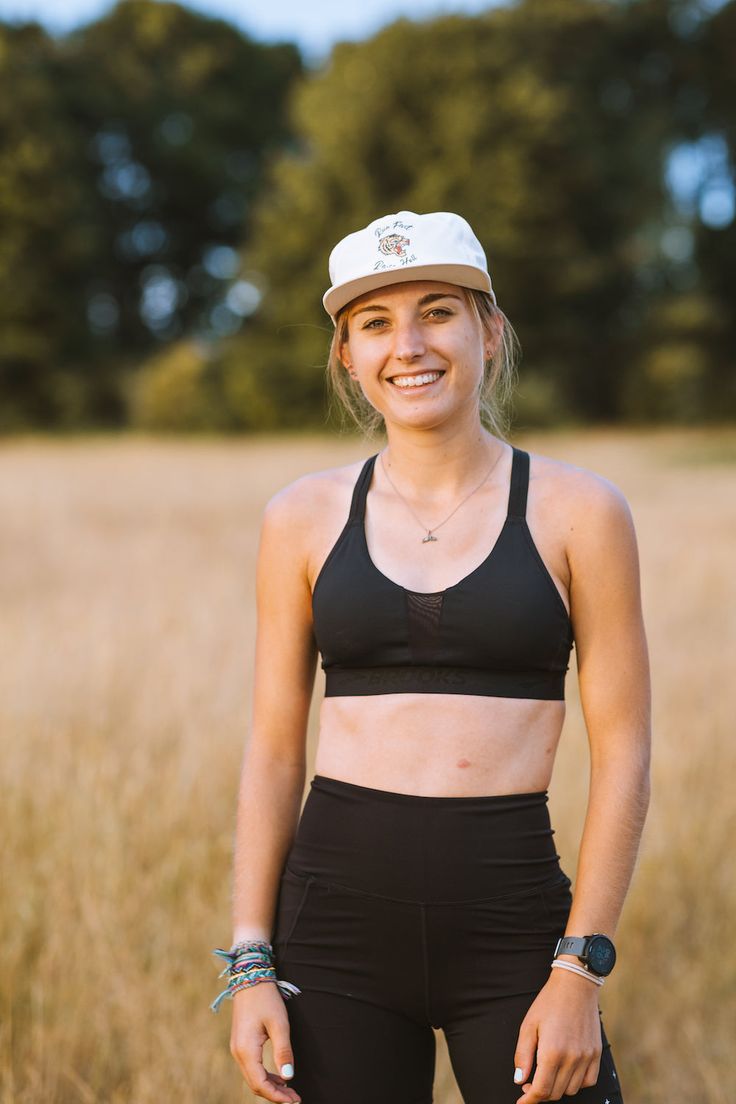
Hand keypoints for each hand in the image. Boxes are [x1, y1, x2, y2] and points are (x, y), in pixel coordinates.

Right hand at [229, 981, 301, 1102]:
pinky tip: (279, 1077)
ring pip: (253, 1078)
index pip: (260, 1084)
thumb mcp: (279, 1024)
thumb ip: (283, 1051)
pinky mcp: (241, 1044)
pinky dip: (265, 1076)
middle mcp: (238, 1053)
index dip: (276, 1096)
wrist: (250, 978)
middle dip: (275, 1095)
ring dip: (270, 1087)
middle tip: (295, 1099)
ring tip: (290, 1091)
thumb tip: (288, 1077)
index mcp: (246, 1050)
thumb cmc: (266, 999)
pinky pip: (252, 1068)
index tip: (294, 1101)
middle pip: (255, 1084)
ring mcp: (238, 1049)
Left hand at [513, 969, 602, 1100]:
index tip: (522, 1102)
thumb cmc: (549, 1003)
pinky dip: (576, 1083)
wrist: (575, 985)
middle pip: (555, 1093)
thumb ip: (523, 1056)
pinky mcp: (596, 1054)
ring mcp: (586, 1057)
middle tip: (529, 1083)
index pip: (541, 1090)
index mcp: (552, 1052)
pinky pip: (588, 1081)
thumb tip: (519, 1080)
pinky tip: (566, 1072)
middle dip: (540, 1093)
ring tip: (547, 1074)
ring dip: (557, 1088)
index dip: (529, 1101)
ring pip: (571, 1090)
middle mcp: (571, 1059)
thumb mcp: (528, 1026)